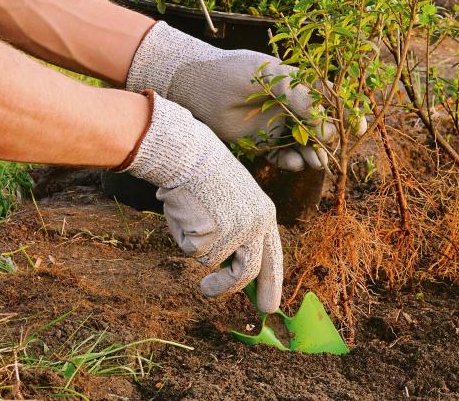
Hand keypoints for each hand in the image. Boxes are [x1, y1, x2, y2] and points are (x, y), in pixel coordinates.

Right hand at [119, 91, 282, 311]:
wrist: (189, 155)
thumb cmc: (206, 176)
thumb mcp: (235, 202)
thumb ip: (238, 232)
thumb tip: (231, 269)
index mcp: (265, 215)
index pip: (273, 256)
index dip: (271, 282)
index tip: (269, 304)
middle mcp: (255, 226)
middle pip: (250, 272)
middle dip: (238, 292)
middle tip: (222, 300)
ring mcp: (235, 232)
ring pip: (216, 265)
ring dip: (206, 266)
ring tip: (197, 253)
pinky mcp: (212, 236)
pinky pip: (194, 252)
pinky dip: (185, 239)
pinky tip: (186, 215)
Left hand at [126, 22, 365, 170]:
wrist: (189, 87)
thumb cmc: (229, 74)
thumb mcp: (269, 80)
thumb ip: (299, 100)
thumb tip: (328, 127)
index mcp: (296, 83)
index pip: (330, 97)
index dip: (347, 112)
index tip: (359, 126)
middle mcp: (289, 105)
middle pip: (321, 126)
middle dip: (330, 140)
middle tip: (331, 152)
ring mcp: (276, 124)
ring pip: (304, 144)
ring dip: (313, 154)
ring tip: (314, 163)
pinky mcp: (261, 142)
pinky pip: (283, 156)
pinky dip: (291, 162)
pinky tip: (293, 163)